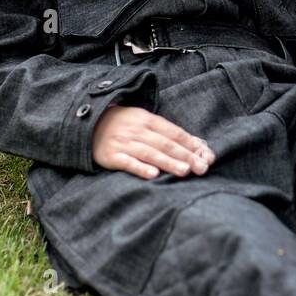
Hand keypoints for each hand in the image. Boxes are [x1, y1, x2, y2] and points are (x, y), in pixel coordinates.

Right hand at [91, 105, 214, 179]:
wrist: (88, 124)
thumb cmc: (124, 125)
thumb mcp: (145, 122)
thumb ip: (169, 133)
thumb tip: (199, 145)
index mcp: (147, 120)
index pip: (174, 132)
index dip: (191, 144)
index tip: (207, 156)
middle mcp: (137, 130)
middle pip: (165, 144)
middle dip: (185, 156)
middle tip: (202, 168)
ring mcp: (123, 143)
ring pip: (149, 153)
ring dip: (168, 162)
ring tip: (185, 171)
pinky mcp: (110, 156)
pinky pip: (127, 163)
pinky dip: (140, 168)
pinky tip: (153, 175)